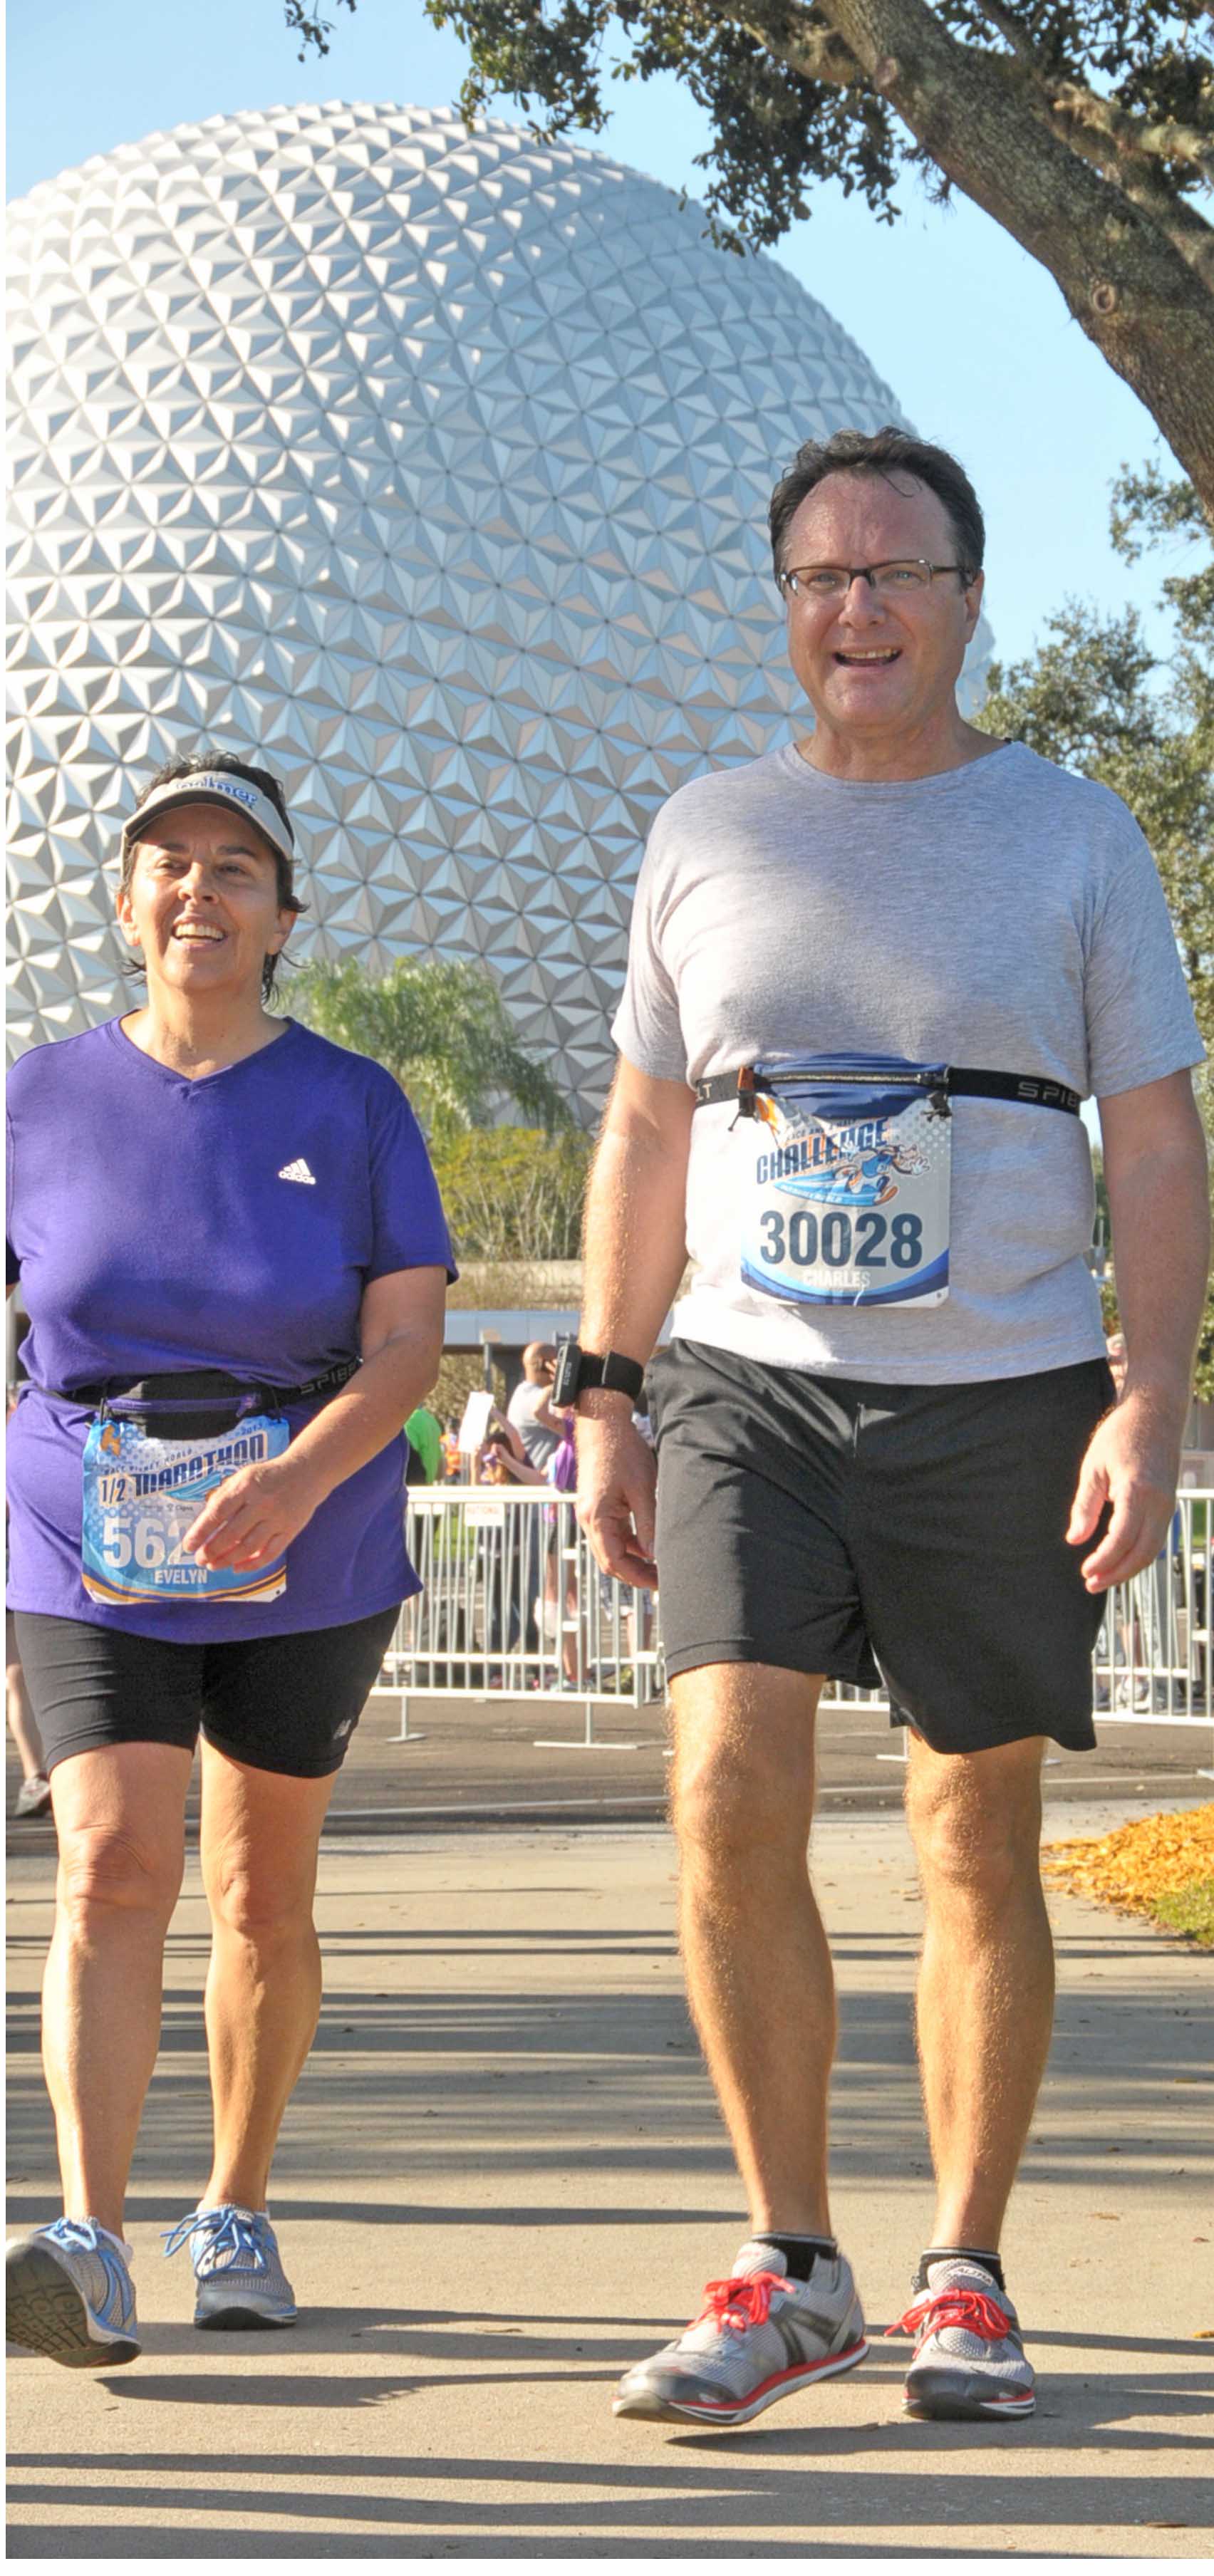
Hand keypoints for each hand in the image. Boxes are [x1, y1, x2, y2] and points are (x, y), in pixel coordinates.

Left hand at [182, 1452, 324, 1571]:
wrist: (307, 1473)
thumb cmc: (268, 1476)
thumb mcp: (243, 1476)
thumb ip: (224, 1497)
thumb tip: (204, 1524)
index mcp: (246, 1486)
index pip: (217, 1513)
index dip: (200, 1532)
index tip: (188, 1546)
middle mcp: (262, 1503)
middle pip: (231, 1534)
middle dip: (211, 1550)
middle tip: (199, 1559)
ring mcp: (277, 1519)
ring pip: (248, 1547)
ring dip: (227, 1560)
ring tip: (213, 1566)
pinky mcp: (290, 1531)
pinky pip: (269, 1554)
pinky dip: (252, 1564)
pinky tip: (237, 1568)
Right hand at [575, 1411, 657, 1589]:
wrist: (603, 1424)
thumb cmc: (622, 1452)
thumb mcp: (642, 1489)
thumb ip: (648, 1524)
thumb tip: (655, 1555)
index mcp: (596, 1517)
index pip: (614, 1561)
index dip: (637, 1577)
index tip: (659, 1583)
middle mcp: (589, 1519)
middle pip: (609, 1560)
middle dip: (635, 1573)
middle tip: (661, 1581)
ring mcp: (591, 1513)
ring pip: (611, 1548)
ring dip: (633, 1559)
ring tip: (658, 1565)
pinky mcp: (598, 1506)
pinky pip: (612, 1533)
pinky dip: (629, 1542)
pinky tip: (649, 1544)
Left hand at [1066, 1390, 1180, 1591]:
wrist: (1156, 1413)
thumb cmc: (1120, 1435)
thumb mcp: (1093, 1467)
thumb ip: (1085, 1506)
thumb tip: (1075, 1540)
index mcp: (1137, 1491)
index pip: (1122, 1539)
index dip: (1104, 1560)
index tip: (1085, 1572)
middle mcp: (1159, 1502)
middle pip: (1143, 1552)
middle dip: (1117, 1573)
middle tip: (1091, 1583)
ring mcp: (1169, 1504)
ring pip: (1154, 1549)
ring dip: (1129, 1568)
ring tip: (1102, 1577)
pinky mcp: (1169, 1503)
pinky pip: (1157, 1537)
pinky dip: (1139, 1554)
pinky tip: (1119, 1559)